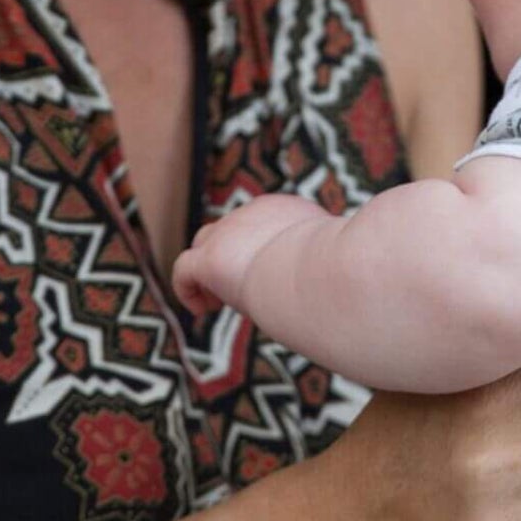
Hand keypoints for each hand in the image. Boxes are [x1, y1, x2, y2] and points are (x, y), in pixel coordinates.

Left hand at [172, 194, 327, 314]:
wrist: (320, 272)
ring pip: (203, 244)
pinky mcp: (210, 259)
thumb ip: (329, 262)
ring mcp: (227, 234)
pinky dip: (187, 290)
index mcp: (285, 210)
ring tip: (218, 301)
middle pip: (229, 231)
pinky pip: (183, 270)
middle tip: (246, 290)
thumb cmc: (337, 275)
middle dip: (233, 257)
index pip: (259, 224)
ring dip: (207, 271)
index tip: (269, 277)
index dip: (259, 251)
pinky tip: (202, 310)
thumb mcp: (336, 259)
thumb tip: (336, 282)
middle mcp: (252, 214)